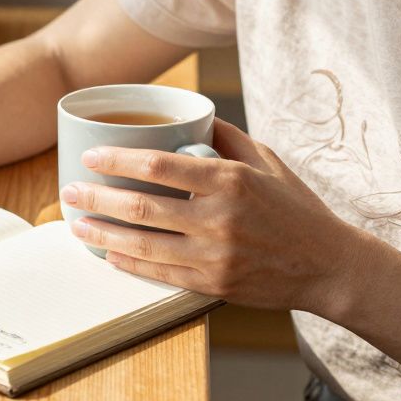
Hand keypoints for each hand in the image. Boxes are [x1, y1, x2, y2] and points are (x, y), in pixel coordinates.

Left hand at [60, 118, 372, 313]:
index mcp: (229, 180)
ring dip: (102, 234)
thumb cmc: (296, 209)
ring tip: (77, 225)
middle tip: (70, 192)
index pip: (158, 165)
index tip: (91, 157)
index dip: (116, 160)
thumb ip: (227, 138)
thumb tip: (190, 116)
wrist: (330, 266)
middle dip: (96, 198)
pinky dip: (128, 262)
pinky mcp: (214, 284)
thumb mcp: (267, 162)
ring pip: (142, 243)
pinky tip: (108, 253)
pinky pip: (160, 273)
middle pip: (140, 206)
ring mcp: (215, 255)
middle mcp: (219, 217)